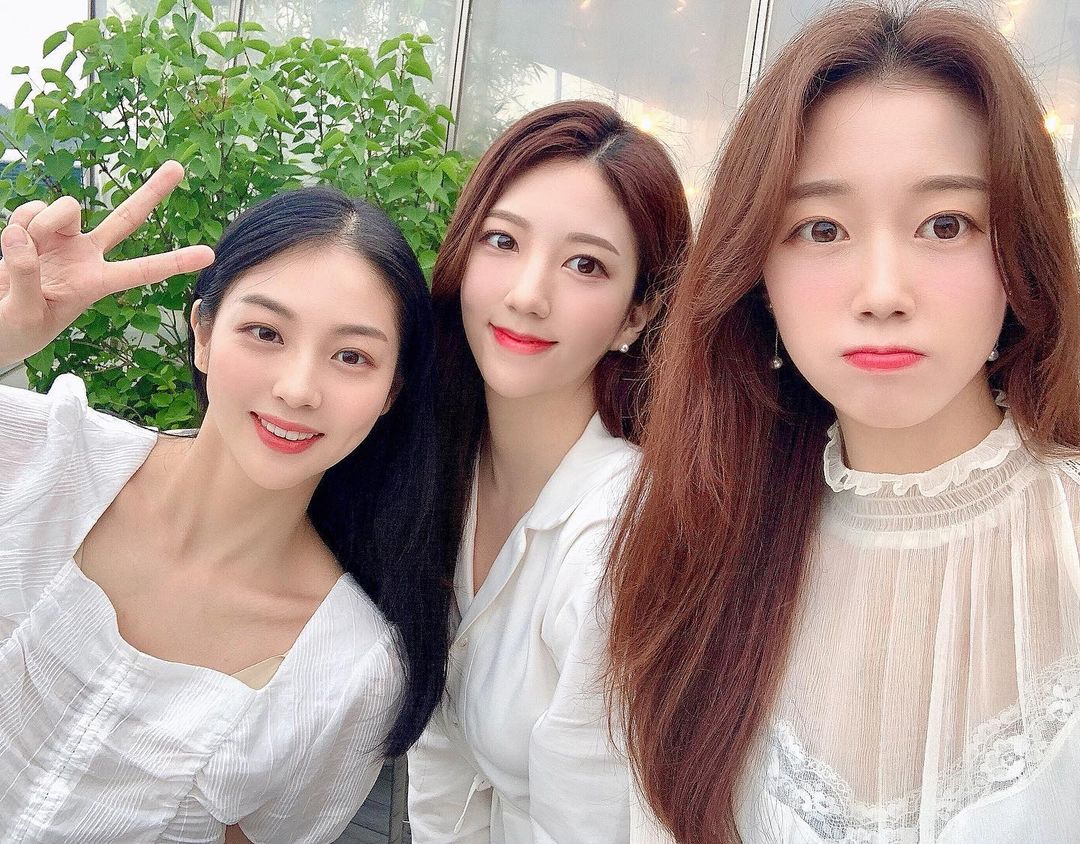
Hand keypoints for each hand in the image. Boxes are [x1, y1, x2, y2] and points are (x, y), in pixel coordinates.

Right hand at [0, 160, 214, 367]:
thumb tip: (21, 235)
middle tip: (179, 167)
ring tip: (23, 254)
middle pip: (126, 218)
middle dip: (152, 192)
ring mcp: (61, 240)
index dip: (174, 262)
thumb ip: (25, 275)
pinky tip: (12, 243)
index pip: (141, 271)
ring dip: (40, 224)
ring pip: (66, 208)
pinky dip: (19, 222)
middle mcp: (85, 256)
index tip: (210, 255)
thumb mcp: (23, 314)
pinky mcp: (34, 229)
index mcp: (95, 284)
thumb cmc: (12, 330)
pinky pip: (29, 210)